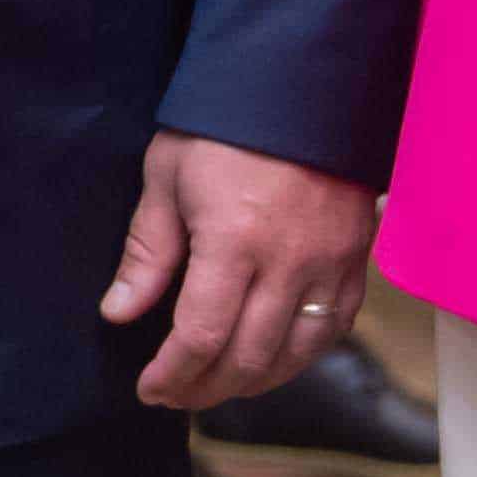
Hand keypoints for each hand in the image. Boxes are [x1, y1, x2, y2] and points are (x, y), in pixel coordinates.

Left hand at [101, 131, 380, 412]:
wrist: (301, 81)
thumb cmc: (224, 124)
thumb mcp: (168, 176)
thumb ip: (148, 252)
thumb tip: (120, 311)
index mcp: (234, 242)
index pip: (201, 338)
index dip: (173, 374)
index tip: (149, 388)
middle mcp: (288, 263)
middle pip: (249, 359)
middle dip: (206, 388)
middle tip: (176, 395)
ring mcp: (330, 264)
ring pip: (295, 353)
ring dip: (254, 382)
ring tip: (217, 385)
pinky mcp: (356, 258)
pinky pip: (334, 328)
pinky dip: (300, 355)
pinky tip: (272, 359)